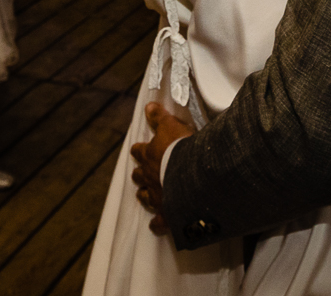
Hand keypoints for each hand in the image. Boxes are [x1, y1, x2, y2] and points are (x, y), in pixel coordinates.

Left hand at [130, 102, 194, 235]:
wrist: (193, 177)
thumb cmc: (182, 149)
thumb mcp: (171, 126)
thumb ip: (160, 117)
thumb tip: (148, 105)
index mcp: (150, 156)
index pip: (139, 151)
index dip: (139, 150)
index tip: (138, 149)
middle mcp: (149, 177)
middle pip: (139, 176)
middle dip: (140, 174)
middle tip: (141, 174)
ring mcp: (157, 197)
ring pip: (145, 197)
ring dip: (145, 195)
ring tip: (145, 195)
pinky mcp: (166, 214)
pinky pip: (159, 222)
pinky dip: (157, 224)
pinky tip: (156, 226)